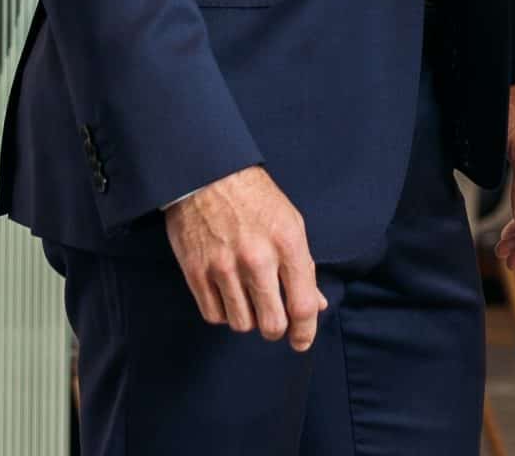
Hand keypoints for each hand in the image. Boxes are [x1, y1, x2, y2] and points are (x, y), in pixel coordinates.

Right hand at [163, 166, 327, 351]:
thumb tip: (318, 304)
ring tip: (247, 300)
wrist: (206, 173)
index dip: (305, 332)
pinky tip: (227, 295)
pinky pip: (214, 315)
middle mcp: (256, 257)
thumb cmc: (254, 196)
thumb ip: (304, 266)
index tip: (301, 341)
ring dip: (248, 319)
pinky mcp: (196, 271)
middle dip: (276, 328)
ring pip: (242, 324)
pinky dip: (223, 312)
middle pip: (272, 323)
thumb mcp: (290, 221)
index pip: (303, 305)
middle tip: (273, 320)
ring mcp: (223, 266)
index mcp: (287, 242)